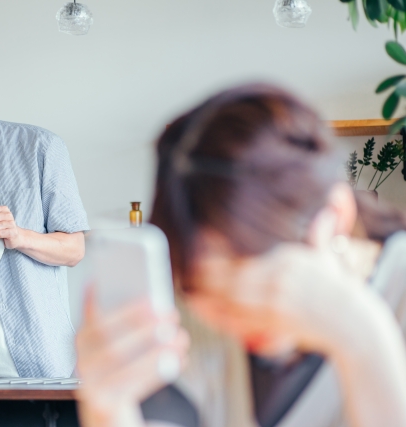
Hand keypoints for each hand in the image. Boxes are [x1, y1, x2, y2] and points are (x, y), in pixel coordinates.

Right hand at [75, 287, 188, 426]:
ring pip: (120, 362)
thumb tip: (152, 302)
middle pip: (108, 339)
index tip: (146, 297)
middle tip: (170, 315)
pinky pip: (131, 387)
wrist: (105, 410)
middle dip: (141, 325)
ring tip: (180, 337)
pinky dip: (157, 372)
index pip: (96, 317)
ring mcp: (88, 384)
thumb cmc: (119, 369)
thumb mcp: (117, 344)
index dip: (118, 308)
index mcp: (83, 338)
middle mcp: (80, 360)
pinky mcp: (102, 405)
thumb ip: (125, 324)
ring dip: (154, 348)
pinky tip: (179, 359)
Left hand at [190, 243, 376, 356]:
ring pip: (230, 296)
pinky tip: (203, 310)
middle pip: (231, 273)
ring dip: (206, 293)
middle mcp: (278, 277)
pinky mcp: (274, 322)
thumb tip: (325, 212)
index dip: (218, 248)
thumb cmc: (336, 291)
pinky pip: (239, 319)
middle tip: (185, 265)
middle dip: (205, 270)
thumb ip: (317, 235)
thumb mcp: (325, 258)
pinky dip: (218, 315)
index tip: (199, 239)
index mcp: (286, 259)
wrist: (353, 324)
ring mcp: (275, 301)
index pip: (243, 252)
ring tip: (187, 288)